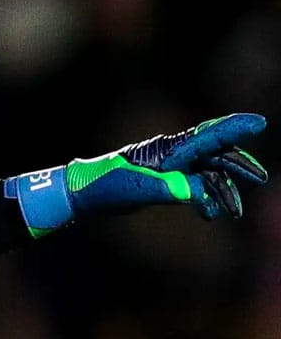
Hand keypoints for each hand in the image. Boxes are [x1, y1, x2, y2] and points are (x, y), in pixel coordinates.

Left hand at [4, 113, 268, 236]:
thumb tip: (197, 193)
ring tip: (235, 212)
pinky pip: (192, 188)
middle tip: (260, 179)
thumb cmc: (103, 187)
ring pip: (205, 174)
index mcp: (165, 151)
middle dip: (237, 166)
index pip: (206, 137)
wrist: (80, 196)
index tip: (259, 124)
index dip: (234, 129)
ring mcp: (166, 169)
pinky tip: (211, 215)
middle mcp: (169, 155)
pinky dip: (204, 199)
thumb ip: (167, 189)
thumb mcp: (134, 188)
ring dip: (222, 191)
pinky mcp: (160, 183)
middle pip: (213, 155)